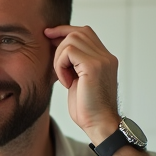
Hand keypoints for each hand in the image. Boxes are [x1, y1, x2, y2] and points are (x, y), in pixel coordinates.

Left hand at [44, 25, 119, 143]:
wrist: (99, 125)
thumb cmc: (87, 109)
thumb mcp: (78, 81)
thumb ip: (73, 64)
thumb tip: (57, 46)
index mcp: (105, 59)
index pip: (85, 32)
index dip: (65, 31)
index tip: (48, 34)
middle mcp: (106, 56)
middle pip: (78, 32)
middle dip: (59, 40)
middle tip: (49, 55)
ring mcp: (102, 60)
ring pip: (72, 39)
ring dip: (59, 58)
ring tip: (63, 77)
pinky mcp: (94, 66)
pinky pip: (69, 52)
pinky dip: (60, 65)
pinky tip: (66, 82)